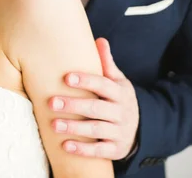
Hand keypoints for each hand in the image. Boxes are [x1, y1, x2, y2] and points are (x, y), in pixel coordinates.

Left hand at [49, 38, 138, 159]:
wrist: (139, 128)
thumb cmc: (118, 99)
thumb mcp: (117, 81)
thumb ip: (106, 63)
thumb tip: (100, 39)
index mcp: (120, 92)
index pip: (103, 85)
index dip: (86, 81)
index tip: (66, 77)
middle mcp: (121, 112)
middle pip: (96, 108)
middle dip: (74, 105)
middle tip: (51, 102)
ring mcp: (119, 132)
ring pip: (96, 130)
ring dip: (75, 128)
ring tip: (54, 125)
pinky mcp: (116, 149)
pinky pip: (99, 151)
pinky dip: (83, 149)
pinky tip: (65, 146)